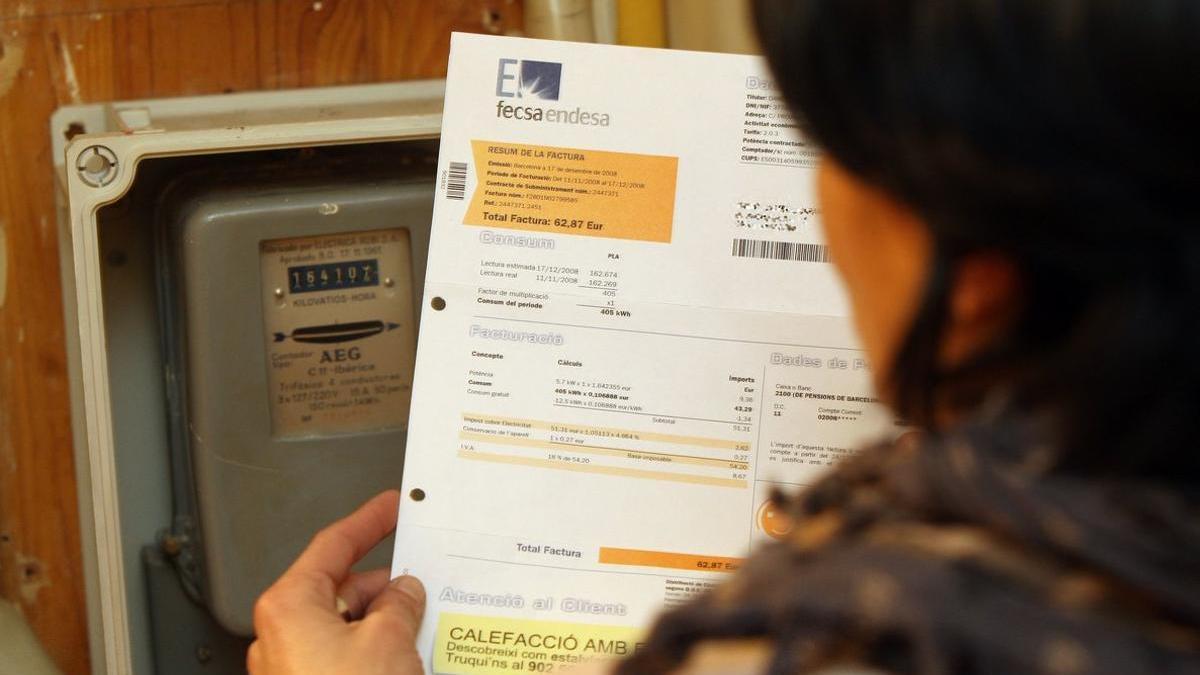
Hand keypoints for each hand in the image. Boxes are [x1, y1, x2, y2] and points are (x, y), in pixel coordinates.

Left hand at [248, 490, 425, 674]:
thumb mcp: (387, 639)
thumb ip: (399, 604)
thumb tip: (405, 593)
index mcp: (289, 605)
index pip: (333, 544)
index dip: (368, 520)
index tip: (389, 506)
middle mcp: (281, 634)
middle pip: (342, 589)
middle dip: (384, 586)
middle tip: (420, 584)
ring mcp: (292, 665)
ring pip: (346, 626)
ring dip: (382, 624)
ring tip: (418, 630)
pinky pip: (344, 655)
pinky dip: (372, 651)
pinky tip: (402, 657)